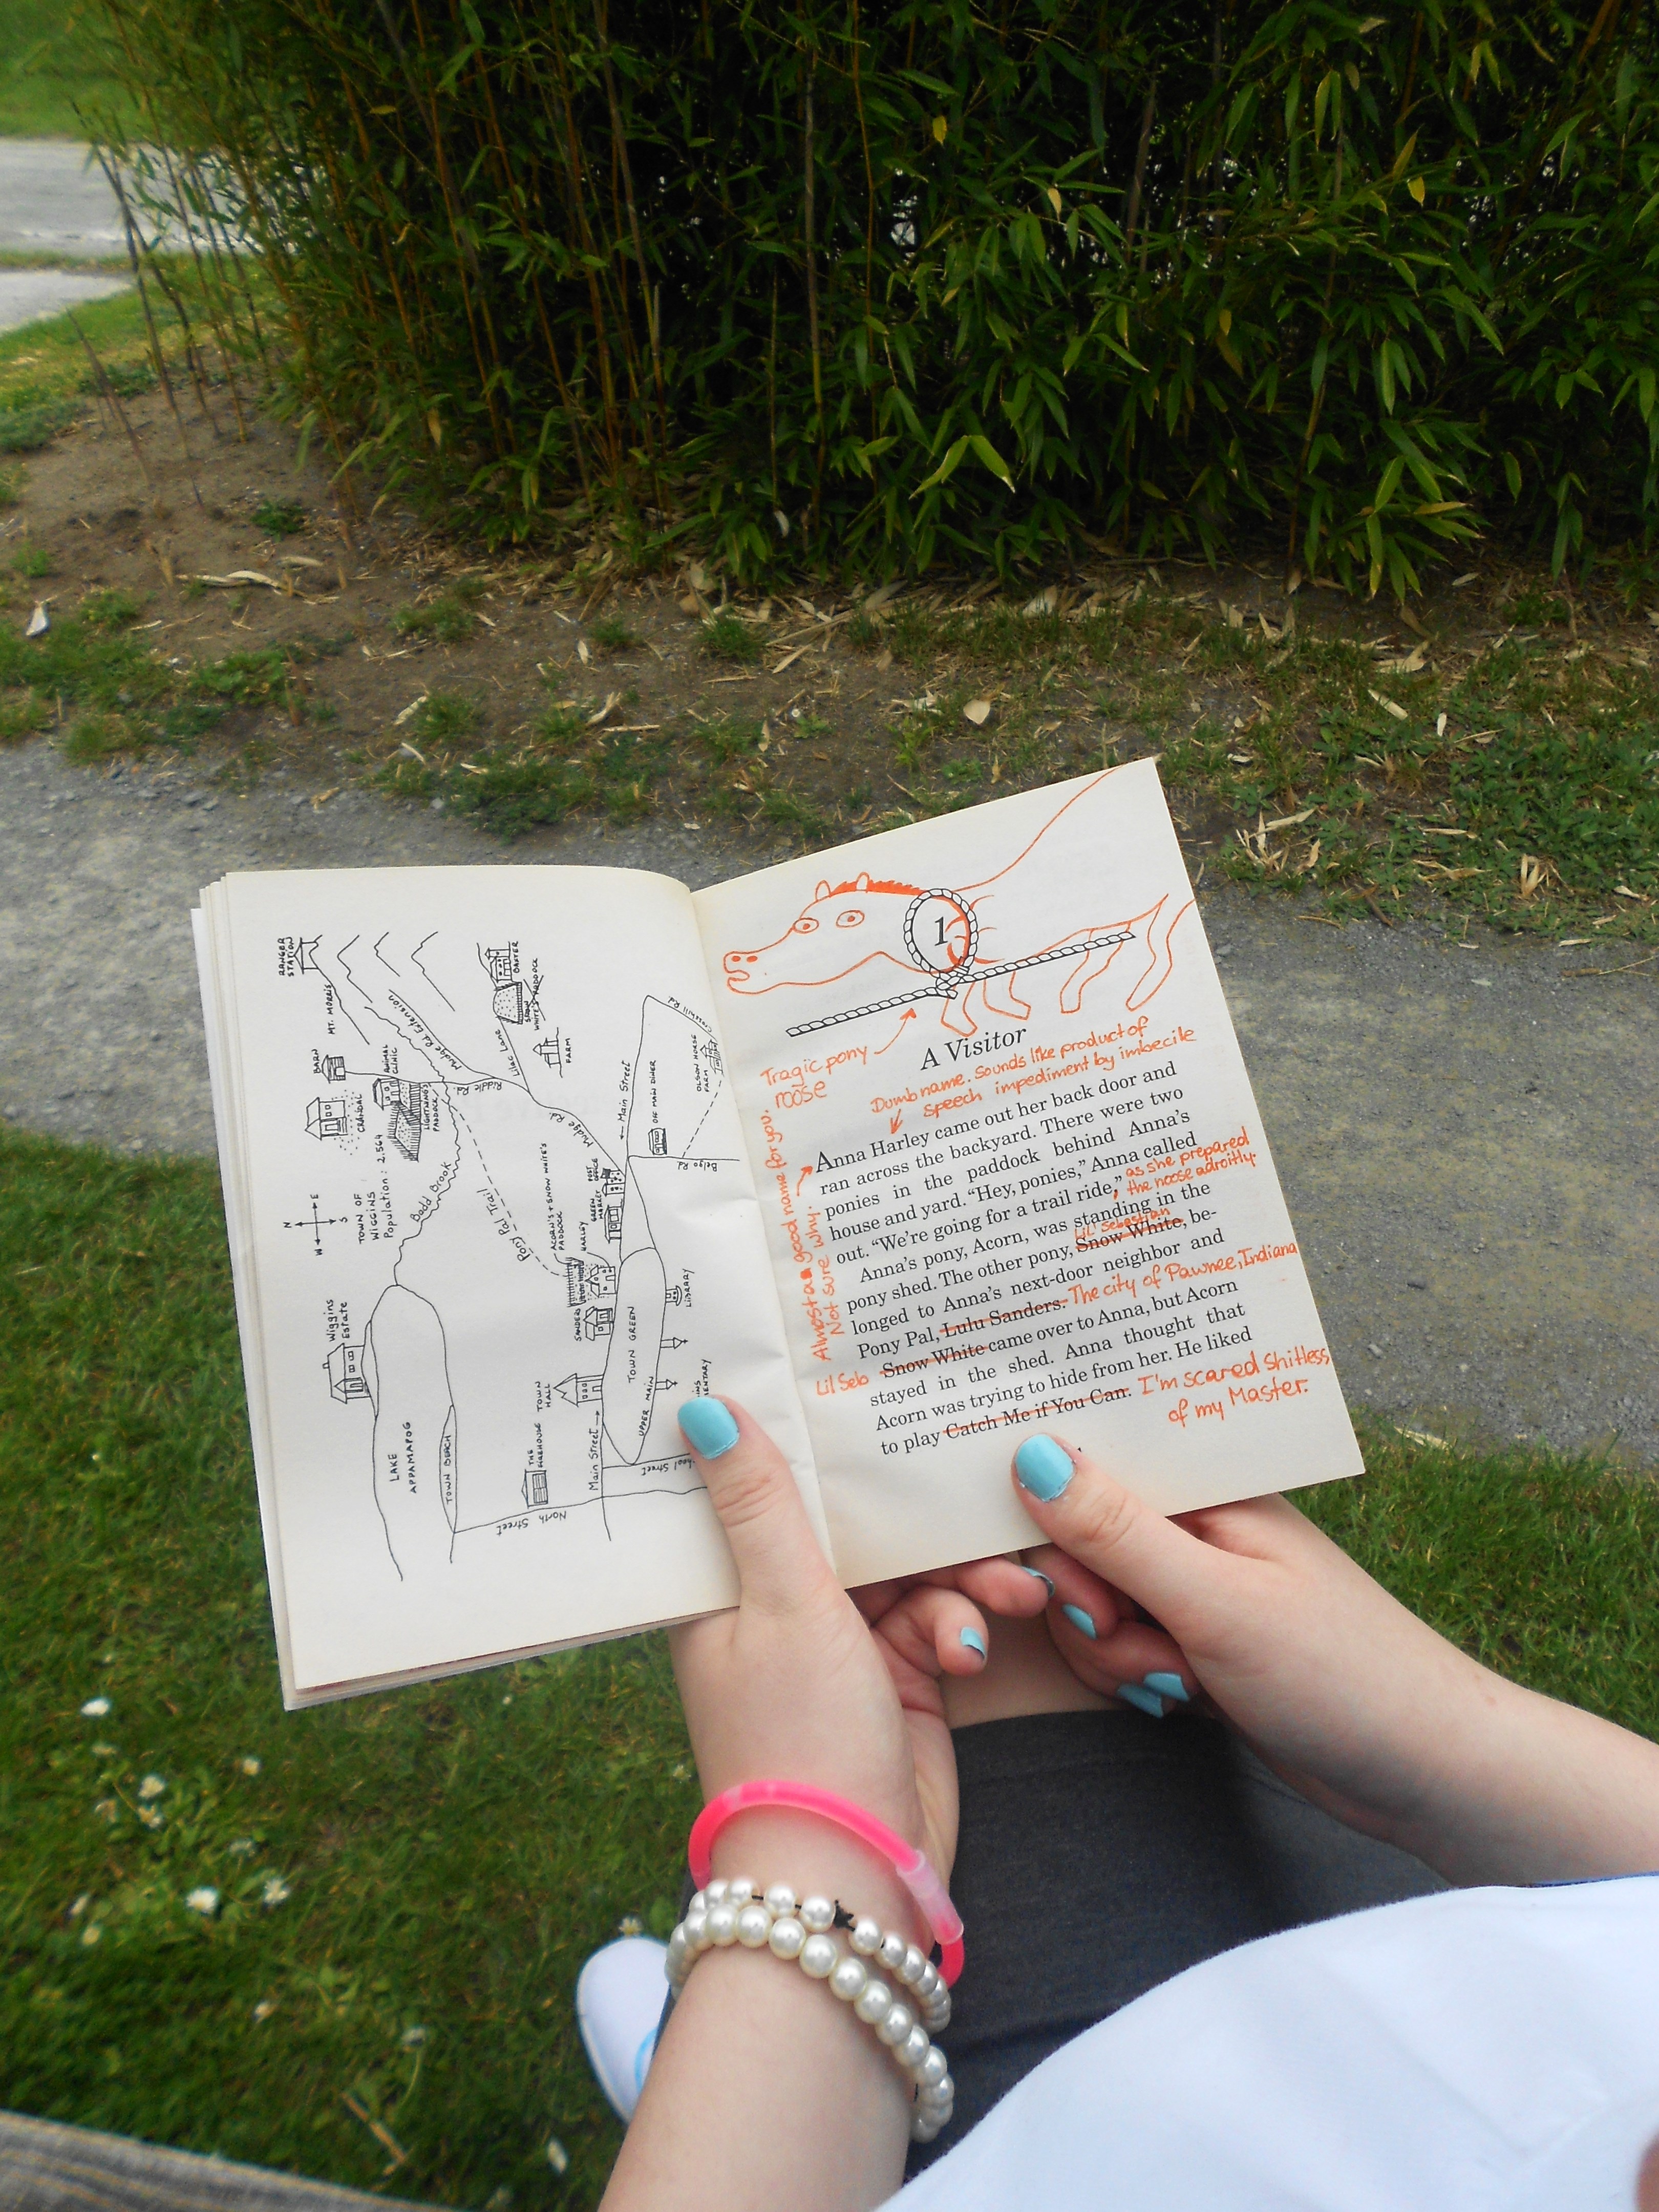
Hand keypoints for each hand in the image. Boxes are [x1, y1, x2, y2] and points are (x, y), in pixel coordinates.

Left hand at [670, 1398, 1014, 1892]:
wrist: (852, 1877)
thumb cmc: (798, 1736)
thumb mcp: (782, 1600)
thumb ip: (760, 1500)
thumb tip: (698, 1405)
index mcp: (724, 1586)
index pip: (756, 1485)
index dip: (799, 1438)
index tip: (848, 1382)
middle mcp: (775, 1607)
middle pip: (850, 1525)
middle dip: (920, 1521)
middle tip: (981, 1505)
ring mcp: (837, 1644)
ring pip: (908, 1570)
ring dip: (962, 1579)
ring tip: (1011, 1592)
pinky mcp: (894, 1677)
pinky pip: (935, 1618)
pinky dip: (961, 1625)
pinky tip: (973, 1651)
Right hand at [1007, 1432, 1658, 1883]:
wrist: (1425, 1772)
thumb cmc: (1342, 1674)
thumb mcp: (1215, 1601)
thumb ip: (1115, 1531)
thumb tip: (1030, 1451)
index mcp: (1206, 1488)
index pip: (1084, 1468)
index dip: (1050, 1527)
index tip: (1069, 1588)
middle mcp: (1195, 1523)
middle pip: (1073, 1543)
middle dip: (1088, 1607)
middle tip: (1141, 1642)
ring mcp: (1195, 1584)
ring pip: (1089, 1602)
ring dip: (1116, 1652)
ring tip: (1182, 1678)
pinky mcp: (1196, 1639)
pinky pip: (1120, 1644)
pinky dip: (1137, 1676)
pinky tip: (1184, 1698)